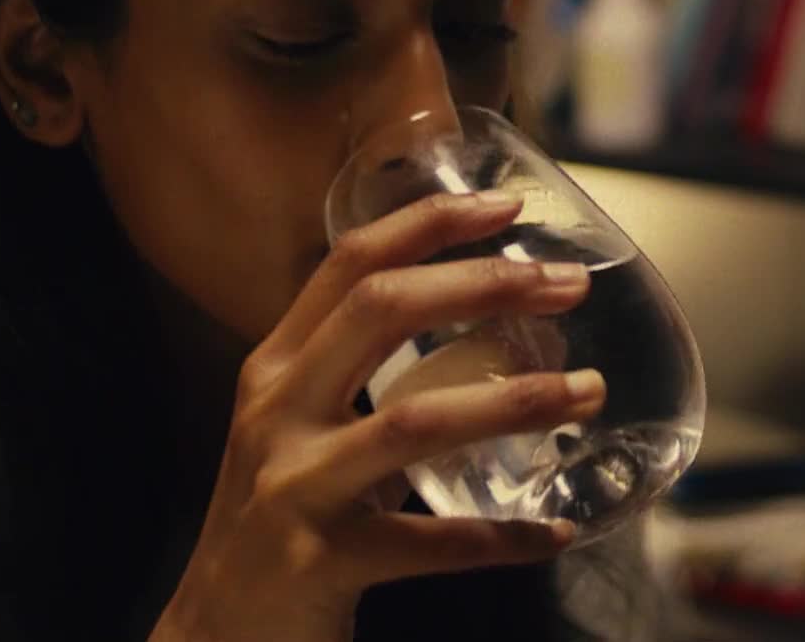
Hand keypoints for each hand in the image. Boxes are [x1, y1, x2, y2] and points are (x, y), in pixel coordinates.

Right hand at [150, 192, 601, 641]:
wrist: (217, 632)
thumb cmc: (276, 521)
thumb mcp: (297, 428)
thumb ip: (356, 373)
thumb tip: (482, 322)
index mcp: (275, 367)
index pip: (349, 262)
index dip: (428, 223)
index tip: (505, 206)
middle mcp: (276, 412)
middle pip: (382, 311)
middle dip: (484, 287)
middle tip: (567, 286)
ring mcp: (294, 486)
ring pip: (415, 420)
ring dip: (515, 401)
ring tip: (588, 392)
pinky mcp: (319, 561)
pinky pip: (430, 543)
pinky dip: (500, 537)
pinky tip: (552, 532)